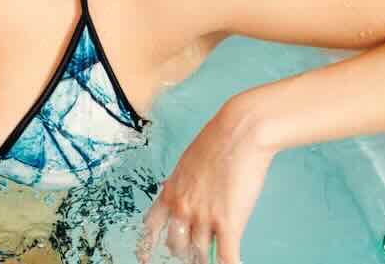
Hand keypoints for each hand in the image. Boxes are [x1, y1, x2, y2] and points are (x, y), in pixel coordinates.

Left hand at [139, 102, 275, 263]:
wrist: (238, 133)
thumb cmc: (216, 142)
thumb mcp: (187, 164)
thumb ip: (181, 185)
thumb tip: (180, 195)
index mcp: (170, 193)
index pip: (151, 227)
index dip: (149, 245)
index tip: (147, 257)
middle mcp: (182, 208)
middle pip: (176, 246)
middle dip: (185, 253)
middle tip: (194, 254)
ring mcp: (203, 217)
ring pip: (200, 254)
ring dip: (207, 259)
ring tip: (213, 258)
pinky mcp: (228, 223)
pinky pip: (226, 256)